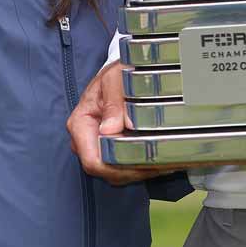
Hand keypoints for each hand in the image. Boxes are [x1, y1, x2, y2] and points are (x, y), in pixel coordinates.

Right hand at [67, 62, 174, 184]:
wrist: (119, 72)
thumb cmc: (115, 74)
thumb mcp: (115, 80)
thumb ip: (114, 103)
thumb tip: (110, 130)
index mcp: (80, 124)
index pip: (93, 160)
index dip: (118, 167)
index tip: (144, 163)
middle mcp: (85, 140)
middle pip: (105, 171)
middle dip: (133, 171)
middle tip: (161, 166)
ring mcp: (96, 146)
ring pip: (115, 173)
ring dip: (139, 171)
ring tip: (165, 164)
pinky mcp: (108, 149)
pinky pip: (122, 167)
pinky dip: (140, 167)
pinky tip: (160, 161)